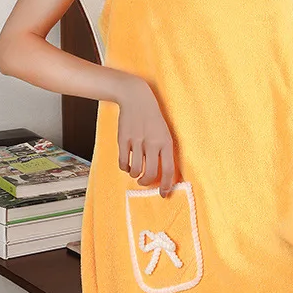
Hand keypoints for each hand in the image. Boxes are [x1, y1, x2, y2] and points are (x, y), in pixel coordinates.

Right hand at [116, 76, 176, 196]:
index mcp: (166, 141)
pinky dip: (125, 167)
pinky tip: (127, 164)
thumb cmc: (152, 118)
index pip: (168, 169)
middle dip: (147, 182)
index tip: (163, 193)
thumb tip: (162, 174)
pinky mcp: (123, 140)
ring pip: (135, 170)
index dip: (166, 185)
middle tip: (144, 182)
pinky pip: (123, 162)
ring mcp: (137, 141)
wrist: (136, 98)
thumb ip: (163, 151)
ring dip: (135, 175)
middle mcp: (152, 142)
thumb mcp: (164, 132)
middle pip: (151, 173)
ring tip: (136, 172)